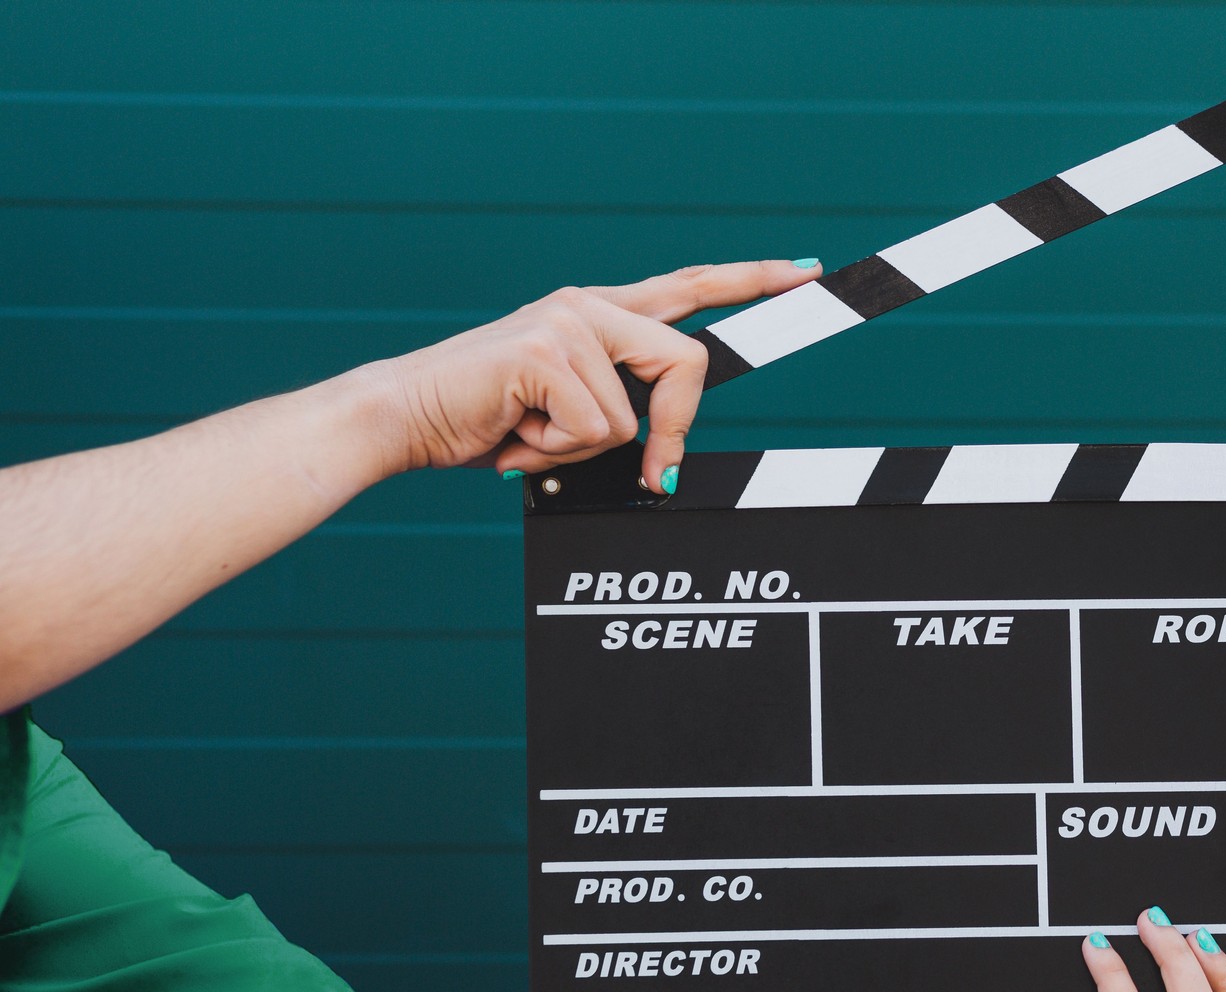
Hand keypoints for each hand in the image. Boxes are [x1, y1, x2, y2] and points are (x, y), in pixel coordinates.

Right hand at [362, 260, 819, 491]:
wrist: (404, 418)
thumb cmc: (485, 423)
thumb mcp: (568, 421)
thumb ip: (619, 418)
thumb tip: (662, 462)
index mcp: (599, 314)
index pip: (691, 287)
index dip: (752, 280)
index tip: (805, 271)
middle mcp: (590, 305)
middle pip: (689, 363)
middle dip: (673, 430)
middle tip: (647, 471)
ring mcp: (569, 321)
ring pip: (635, 414)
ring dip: (586, 448)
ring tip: (533, 433)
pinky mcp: (547, 349)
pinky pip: (600, 426)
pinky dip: (559, 450)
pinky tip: (516, 431)